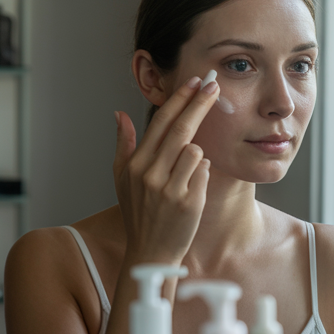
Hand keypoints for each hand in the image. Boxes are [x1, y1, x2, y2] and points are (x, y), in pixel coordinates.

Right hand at [113, 76, 217, 266]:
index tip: (195, 82)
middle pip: (181, 129)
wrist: (151, 250)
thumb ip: (123, 144)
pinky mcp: (189, 202)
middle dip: (199, 104)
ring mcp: (170, 188)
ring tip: (185, 173)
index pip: (160, 123)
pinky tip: (192, 188)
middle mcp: (150, 174)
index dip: (179, 100)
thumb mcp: (122, 178)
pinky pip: (204, 172)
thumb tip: (119, 113)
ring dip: (197, 154)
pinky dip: (202, 174)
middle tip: (214, 86)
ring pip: (195, 151)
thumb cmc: (139, 212)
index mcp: (135, 164)